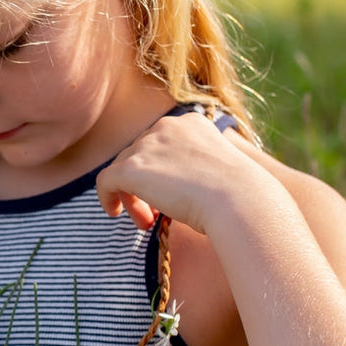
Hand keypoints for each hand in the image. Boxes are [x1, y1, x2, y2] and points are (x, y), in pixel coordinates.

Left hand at [95, 110, 254, 233]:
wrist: (239, 200)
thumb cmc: (238, 196)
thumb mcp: (218, 172)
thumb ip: (192, 169)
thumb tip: (171, 187)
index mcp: (191, 122)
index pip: (160, 144)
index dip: (159, 173)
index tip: (168, 197)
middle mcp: (166, 126)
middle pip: (140, 156)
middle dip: (143, 187)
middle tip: (153, 216)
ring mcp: (147, 145)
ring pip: (123, 170)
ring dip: (131, 197)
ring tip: (145, 223)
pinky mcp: (131, 168)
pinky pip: (106, 180)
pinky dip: (107, 197)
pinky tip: (114, 212)